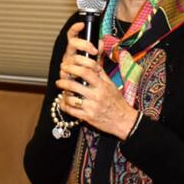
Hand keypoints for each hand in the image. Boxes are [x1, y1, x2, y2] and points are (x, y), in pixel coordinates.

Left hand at [54, 24, 138, 139]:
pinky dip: (64, 105)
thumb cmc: (117, 102)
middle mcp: (96, 96)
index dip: (73, 67)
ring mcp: (91, 107)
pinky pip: (70, 111)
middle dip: (63, 81)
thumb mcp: (111, 85)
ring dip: (63, 94)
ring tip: (62, 91)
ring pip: (70, 98)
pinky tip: (64, 102)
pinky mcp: (87, 118)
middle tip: (59, 80)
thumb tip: (92, 62)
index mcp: (102, 86)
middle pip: (73, 85)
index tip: (65, 66)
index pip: (85, 72)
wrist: (124, 121)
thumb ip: (100, 73)